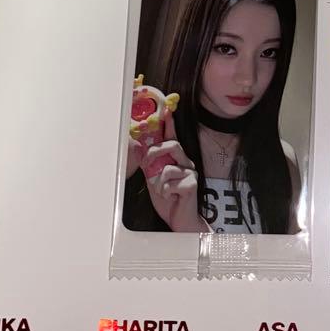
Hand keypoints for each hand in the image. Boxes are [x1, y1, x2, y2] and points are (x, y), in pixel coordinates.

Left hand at [142, 111, 201, 231]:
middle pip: (172, 145)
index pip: (173, 137)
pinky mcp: (192, 184)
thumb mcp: (153, 179)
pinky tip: (170, 196)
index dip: (170, 123)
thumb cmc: (168, 199)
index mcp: (176, 159)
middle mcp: (186, 162)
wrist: (180, 220)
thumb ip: (148, 164)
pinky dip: (164, 191)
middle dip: (155, 152)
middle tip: (146, 163)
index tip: (167, 110)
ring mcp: (190, 173)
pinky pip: (170, 182)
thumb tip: (137, 148)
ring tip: (161, 189)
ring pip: (168, 166)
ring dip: (158, 180)